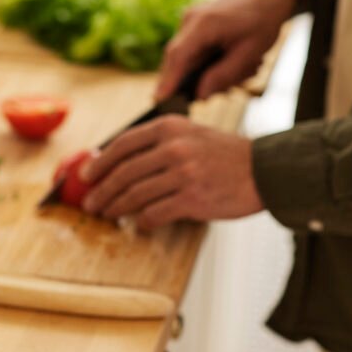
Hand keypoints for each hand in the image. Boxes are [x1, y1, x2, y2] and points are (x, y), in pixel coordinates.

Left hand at [80, 115, 262, 229]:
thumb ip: (158, 144)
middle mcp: (174, 148)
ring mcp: (183, 174)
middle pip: (124, 173)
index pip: (123, 144)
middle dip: (102, 191)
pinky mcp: (193, 199)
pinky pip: (155, 214)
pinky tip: (139, 224)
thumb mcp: (191, 135)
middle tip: (90, 203)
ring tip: (107, 214)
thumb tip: (115, 159)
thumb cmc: (225, 155)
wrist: (265, 170)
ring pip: (135, 195)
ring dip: (116, 208)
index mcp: (170, 127)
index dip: (99, 161)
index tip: (86, 175)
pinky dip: (142, 222)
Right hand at [156, 0, 295, 100]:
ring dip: (206, 72)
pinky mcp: (193, 27)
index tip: (159, 99)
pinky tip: (233, 64)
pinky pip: (193, 53)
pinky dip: (208, 64)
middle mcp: (190, 20)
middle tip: (217, 94)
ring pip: (186, 59)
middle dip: (191, 81)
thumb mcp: (250, 53)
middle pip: (177, 59)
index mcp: (204, 23)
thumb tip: (199, 96)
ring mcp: (189, 22)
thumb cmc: (262, 22)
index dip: (168, 79)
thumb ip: (223, 75)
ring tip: (241, 72)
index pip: (178, 56)